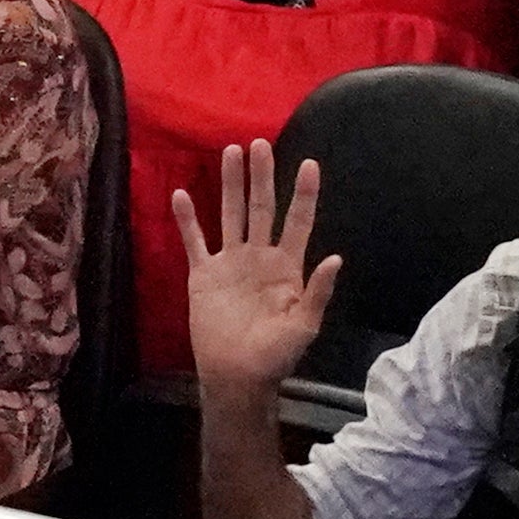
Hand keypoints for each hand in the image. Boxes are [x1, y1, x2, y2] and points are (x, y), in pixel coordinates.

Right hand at [172, 139, 342, 396]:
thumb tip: (337, 259)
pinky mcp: (204, 274)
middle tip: (260, 143)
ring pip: (229, 214)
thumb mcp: (305, 326)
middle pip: (261, 207)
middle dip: (262, 176)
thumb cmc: (276, 355)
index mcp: (287, 266)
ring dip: (230, 184)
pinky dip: (187, 219)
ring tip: (231, 152)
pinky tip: (181, 193)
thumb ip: (318, 292)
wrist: (237, 375)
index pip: (297, 221)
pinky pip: (194, 241)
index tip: (309, 164)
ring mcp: (231, 262)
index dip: (304, 194)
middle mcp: (259, 257)